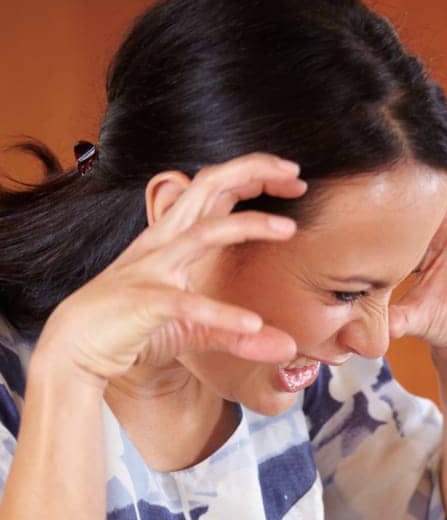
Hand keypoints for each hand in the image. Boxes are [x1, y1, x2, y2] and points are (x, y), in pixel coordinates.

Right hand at [34, 153, 305, 386]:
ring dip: (247, 226)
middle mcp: (164, 242)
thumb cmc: (134, 327)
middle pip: (207, 187)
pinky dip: (220, 313)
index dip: (252, 176)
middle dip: (251, 172)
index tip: (292, 180)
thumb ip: (240, 333)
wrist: (78, 347)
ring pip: (202, 233)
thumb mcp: (196, 329)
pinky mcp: (144, 304)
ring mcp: (152, 269)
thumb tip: (287, 346)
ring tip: (289, 229)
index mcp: (173, 237)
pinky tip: (252, 323)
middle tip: (295, 175)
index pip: (215, 190)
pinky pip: (186, 304)